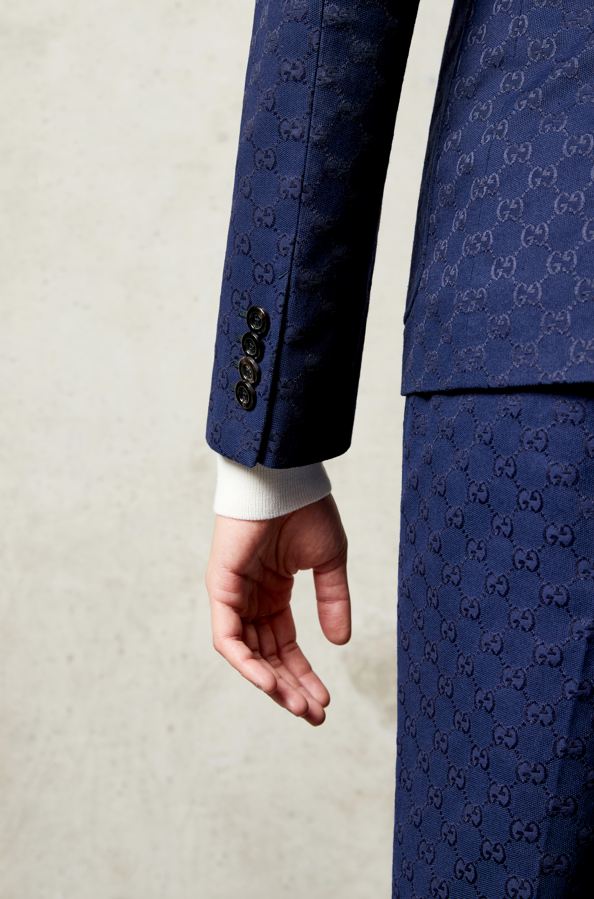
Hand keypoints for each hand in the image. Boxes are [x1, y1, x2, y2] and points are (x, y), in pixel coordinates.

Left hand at [205, 494, 350, 725]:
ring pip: (247, 654)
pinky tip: (271, 683)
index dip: (304, 674)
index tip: (324, 702)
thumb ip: (334, 602)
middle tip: (313, 714)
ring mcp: (234, 594)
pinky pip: (228, 637)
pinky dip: (246, 663)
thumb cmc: (306, 510)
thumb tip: (340, 644)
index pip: (285, 645)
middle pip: (267, 655)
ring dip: (271, 683)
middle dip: (290, 687)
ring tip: (298, 706)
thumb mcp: (329, 562)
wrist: (285, 477)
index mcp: (274, 593)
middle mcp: (251, 598)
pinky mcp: (220, 587)